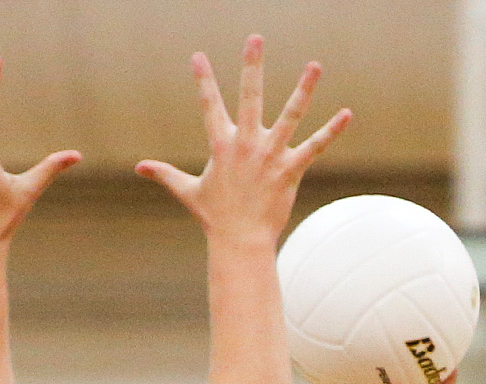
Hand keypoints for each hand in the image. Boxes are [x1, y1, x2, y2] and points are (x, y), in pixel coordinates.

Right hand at [137, 37, 349, 246]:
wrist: (241, 244)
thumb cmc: (216, 219)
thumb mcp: (188, 192)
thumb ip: (165, 174)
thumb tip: (139, 167)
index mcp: (221, 145)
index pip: (209, 105)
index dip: (203, 80)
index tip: (197, 56)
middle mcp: (247, 145)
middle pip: (250, 96)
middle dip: (252, 66)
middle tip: (255, 37)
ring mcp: (270, 156)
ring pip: (290, 116)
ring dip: (303, 89)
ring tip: (315, 64)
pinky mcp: (290, 171)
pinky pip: (315, 147)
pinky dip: (331, 131)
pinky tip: (346, 114)